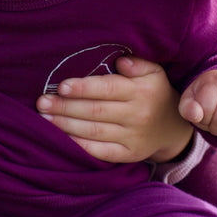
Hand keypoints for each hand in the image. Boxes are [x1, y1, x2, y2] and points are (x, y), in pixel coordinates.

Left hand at [36, 56, 194, 163]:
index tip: (61, 86)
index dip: (83, 88)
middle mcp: (138, 115)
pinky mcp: (129, 154)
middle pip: (95, 111)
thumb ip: (138, 64)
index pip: (108, 89)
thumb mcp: (154, 73)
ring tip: (45, 119)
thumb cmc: (155, 93)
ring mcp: (133, 137)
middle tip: (42, 103)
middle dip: (65, 107)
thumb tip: (120, 61)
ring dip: (66, 126)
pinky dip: (80, 146)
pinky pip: (101, 151)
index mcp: (141, 91)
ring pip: (94, 131)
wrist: (174, 128)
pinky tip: (62, 138)